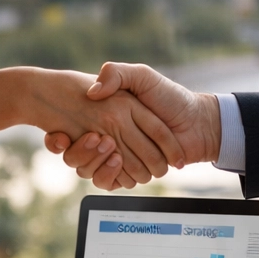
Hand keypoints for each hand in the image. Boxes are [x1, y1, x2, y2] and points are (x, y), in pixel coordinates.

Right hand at [24, 68, 184, 187]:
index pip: (73, 130)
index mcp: (108, 115)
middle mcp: (110, 136)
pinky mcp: (128, 174)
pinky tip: (114, 161)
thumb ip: (116, 74)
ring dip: (92, 162)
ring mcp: (118, 157)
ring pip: (89, 170)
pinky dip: (108, 175)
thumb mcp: (142, 76)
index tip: (59, 134)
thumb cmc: (172, 98)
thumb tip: (92, 92)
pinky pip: (108, 183)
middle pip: (78, 153)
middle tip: (94, 138)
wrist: (199, 124)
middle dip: (80, 150)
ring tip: (105, 145)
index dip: (62, 136)